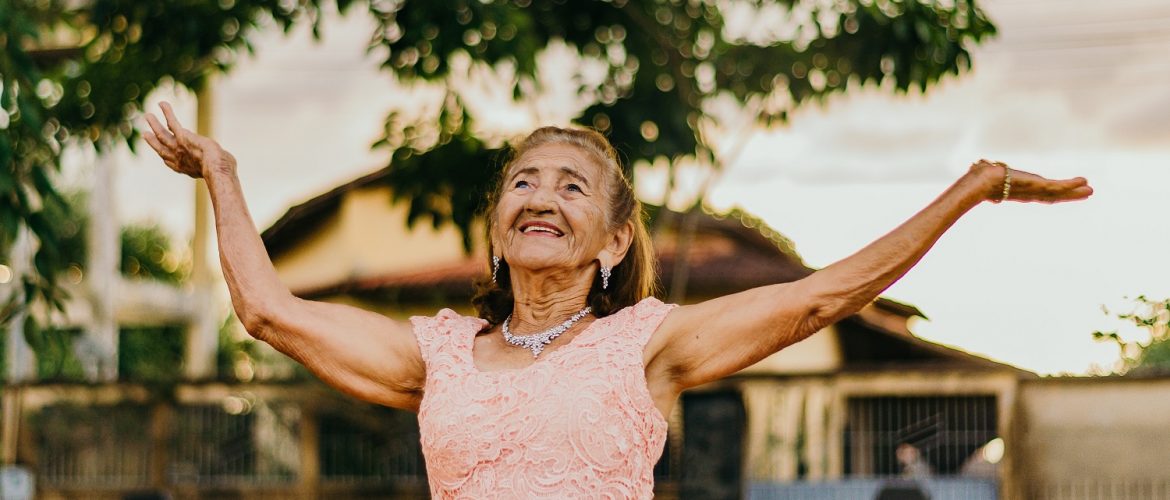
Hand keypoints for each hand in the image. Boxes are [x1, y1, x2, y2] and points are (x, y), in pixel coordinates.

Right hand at [142, 101, 235, 178]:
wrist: (216, 168)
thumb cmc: (222, 171)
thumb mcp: (218, 169)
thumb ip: (217, 164)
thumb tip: (226, 162)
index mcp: (186, 168)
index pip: (172, 163)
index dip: (165, 158)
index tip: (161, 155)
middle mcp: (178, 159)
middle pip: (161, 149)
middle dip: (152, 141)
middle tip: (145, 134)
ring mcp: (178, 147)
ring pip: (162, 134)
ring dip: (154, 124)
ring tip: (147, 115)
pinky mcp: (182, 136)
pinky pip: (172, 122)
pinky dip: (167, 112)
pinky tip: (162, 104)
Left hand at [969, 159, 1092, 203]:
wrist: (982, 182)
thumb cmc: (981, 178)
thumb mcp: (989, 174)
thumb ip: (987, 169)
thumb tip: (977, 164)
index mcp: (1020, 191)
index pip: (1041, 194)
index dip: (1053, 194)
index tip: (1062, 194)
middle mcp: (1030, 194)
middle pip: (1054, 196)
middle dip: (1070, 195)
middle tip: (1087, 193)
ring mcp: (1036, 191)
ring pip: (1060, 193)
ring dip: (1075, 192)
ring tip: (1091, 190)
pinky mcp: (1040, 186)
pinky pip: (1060, 186)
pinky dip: (1072, 184)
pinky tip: (1084, 181)